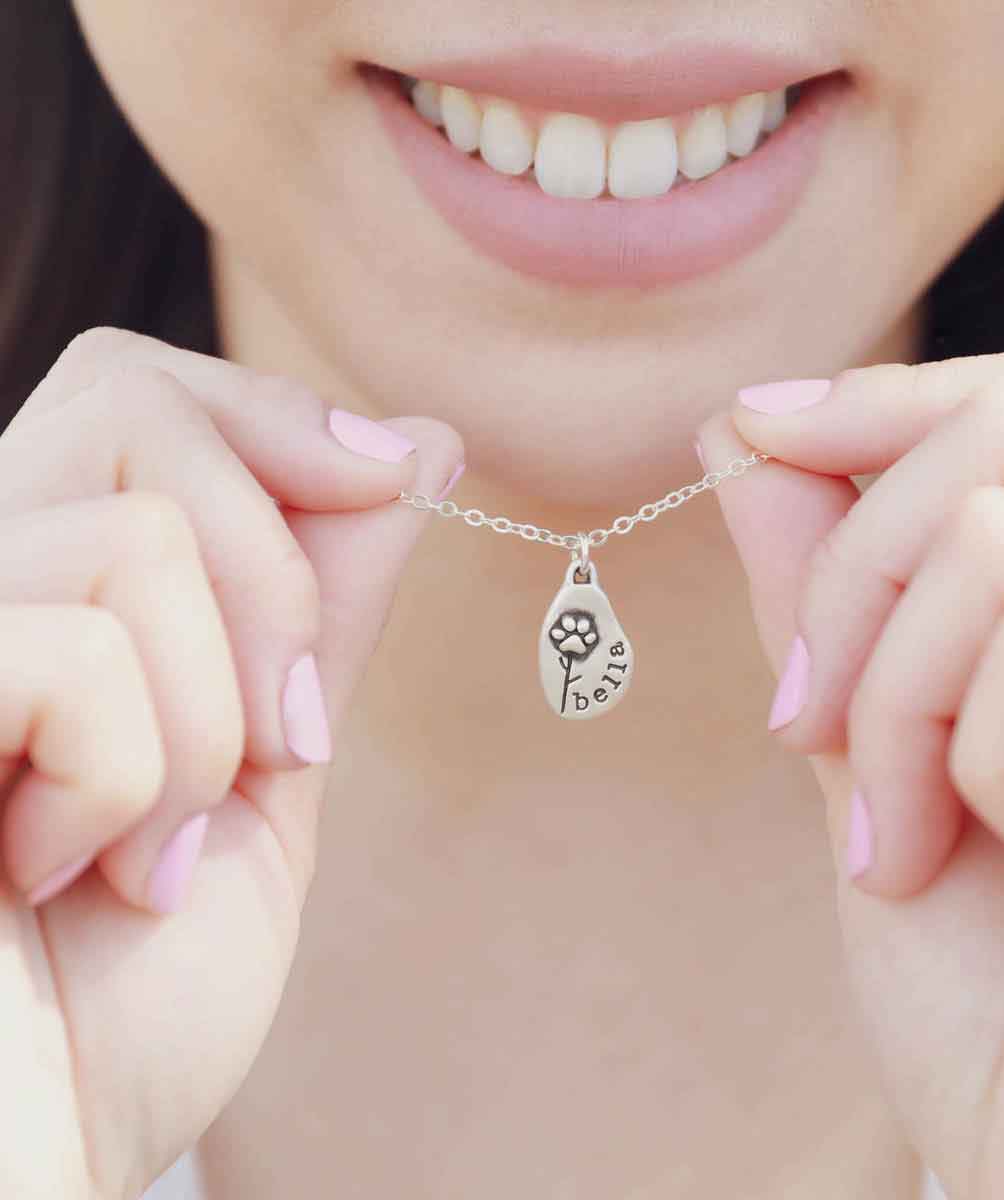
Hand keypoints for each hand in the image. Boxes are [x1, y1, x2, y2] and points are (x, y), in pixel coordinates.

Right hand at [0, 329, 462, 1197]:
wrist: (39, 1160)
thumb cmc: (132, 991)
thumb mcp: (268, 768)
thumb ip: (325, 601)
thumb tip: (418, 438)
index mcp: (41, 586)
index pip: (140, 389)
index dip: (274, 414)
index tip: (390, 476)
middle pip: (131, 398)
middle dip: (268, 573)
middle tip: (277, 739)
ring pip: (132, 537)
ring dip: (206, 722)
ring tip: (151, 849)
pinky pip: (74, 650)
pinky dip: (130, 778)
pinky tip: (69, 871)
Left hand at [696, 340, 1003, 1198]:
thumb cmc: (992, 989)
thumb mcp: (873, 750)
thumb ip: (825, 587)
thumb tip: (745, 436)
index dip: (894, 394)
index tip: (754, 431)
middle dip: (852, 567)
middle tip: (806, 724)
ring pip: (998, 531)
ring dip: (894, 692)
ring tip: (908, 832)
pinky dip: (970, 756)